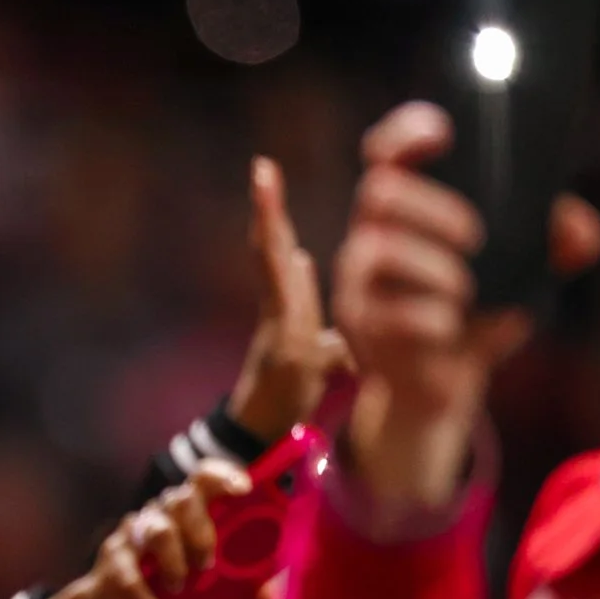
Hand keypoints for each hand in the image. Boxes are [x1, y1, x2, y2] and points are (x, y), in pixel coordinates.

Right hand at [39, 460, 252, 598]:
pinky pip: (130, 571)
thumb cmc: (165, 583)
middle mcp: (160, 511)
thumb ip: (239, 589)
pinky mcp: (114, 557)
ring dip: (175, 561)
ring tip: (180, 586)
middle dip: (202, 532)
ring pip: (158, 531)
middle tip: (207, 565)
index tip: (243, 490)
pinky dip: (146, 594)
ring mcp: (134, 531)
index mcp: (186, 510)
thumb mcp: (209, 585)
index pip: (202, 477)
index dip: (222, 476)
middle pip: (181, 500)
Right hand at [226, 156, 353, 443]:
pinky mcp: (282, 337)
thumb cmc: (296, 393)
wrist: (272, 430)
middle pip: (271, 246)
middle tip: (262, 168)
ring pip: (269, 260)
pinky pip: (280, 293)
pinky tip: (289, 242)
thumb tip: (338, 318)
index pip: (282, 252)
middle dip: (267, 207)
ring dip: (266, 222)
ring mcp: (277, 318)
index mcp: (289, 304)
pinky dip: (279, 264)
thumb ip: (330, 333)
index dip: (276, 219)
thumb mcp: (323, 356)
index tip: (269, 181)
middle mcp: (278, 304)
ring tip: (262, 183)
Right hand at [334, 102, 599, 507]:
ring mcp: (359, 282)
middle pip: (378, 192)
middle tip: (475, 235)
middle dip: (432, 208)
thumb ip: (557, 240)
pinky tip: (449, 328)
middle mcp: (371, 236)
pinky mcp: (360, 328)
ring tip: (466, 290)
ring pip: (378, 252)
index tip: (444, 133)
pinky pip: (390, 313)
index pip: (386, 150)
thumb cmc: (479, 314)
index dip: (407, 132)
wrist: (445, 386)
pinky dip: (429, 318)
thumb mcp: (527, 271)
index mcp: (405, 208)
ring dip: (433, 267)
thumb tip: (577, 227)